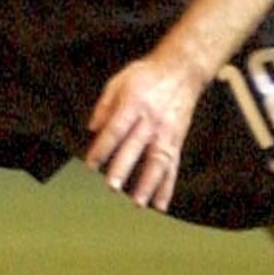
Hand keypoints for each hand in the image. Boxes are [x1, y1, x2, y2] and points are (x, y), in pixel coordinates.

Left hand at [83, 53, 201, 211]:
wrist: (182, 71)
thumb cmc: (147, 76)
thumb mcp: (119, 81)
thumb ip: (104, 105)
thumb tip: (92, 128)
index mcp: (134, 104)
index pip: (116, 129)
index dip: (103, 147)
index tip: (91, 164)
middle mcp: (152, 120)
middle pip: (136, 147)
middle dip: (123, 167)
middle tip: (112, 186)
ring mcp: (167, 132)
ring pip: (158, 161)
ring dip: (148, 183)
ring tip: (138, 202)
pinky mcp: (177, 141)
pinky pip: (172, 166)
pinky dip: (167, 186)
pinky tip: (160, 203)